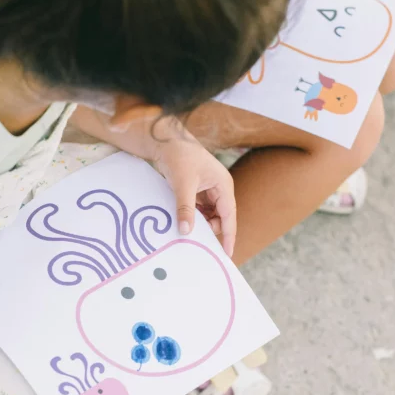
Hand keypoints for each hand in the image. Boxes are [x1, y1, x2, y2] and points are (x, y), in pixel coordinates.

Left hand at [152, 134, 236, 256]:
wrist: (165, 140)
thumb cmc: (179, 156)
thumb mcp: (182, 184)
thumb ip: (185, 208)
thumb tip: (186, 231)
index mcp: (223, 185)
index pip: (229, 215)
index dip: (229, 235)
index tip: (226, 254)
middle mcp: (219, 189)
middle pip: (220, 218)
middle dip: (210, 229)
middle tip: (195, 241)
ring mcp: (208, 190)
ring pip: (208, 215)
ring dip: (200, 224)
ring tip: (186, 230)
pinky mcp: (197, 191)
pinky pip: (198, 210)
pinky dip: (192, 217)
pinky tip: (182, 221)